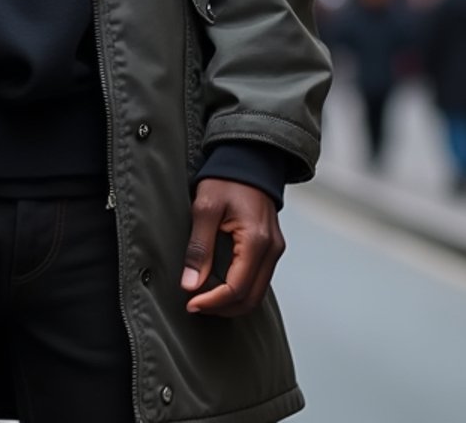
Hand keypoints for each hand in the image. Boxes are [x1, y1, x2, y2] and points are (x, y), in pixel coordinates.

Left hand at [180, 178, 284, 316]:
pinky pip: (258, 280)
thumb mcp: (205, 208)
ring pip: (256, 293)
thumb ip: (199, 248)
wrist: (249, 158)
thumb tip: (191, 284)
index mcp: (257, 241)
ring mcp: (275, 250)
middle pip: (250, 298)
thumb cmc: (226, 179)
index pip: (237, 288)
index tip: (190, 303)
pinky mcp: (271, 248)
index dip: (213, 302)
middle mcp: (272, 250)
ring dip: (230, 302)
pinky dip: (239, 289)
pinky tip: (219, 285)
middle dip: (222, 308)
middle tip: (195, 305)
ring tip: (204, 298)